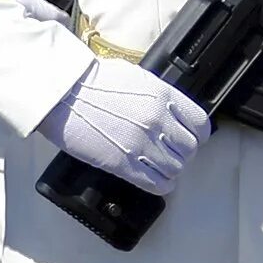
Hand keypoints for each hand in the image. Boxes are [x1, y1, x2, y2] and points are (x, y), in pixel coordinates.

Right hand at [35, 60, 208, 197]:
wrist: (62, 93)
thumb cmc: (90, 81)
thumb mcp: (136, 77)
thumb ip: (158, 96)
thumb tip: (169, 110)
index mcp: (163, 96)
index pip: (200, 125)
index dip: (197, 135)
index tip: (190, 138)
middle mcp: (158, 121)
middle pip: (189, 150)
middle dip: (181, 153)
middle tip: (169, 152)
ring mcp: (142, 144)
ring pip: (175, 169)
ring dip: (169, 170)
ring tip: (157, 166)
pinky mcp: (124, 164)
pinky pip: (157, 184)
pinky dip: (160, 185)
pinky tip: (153, 179)